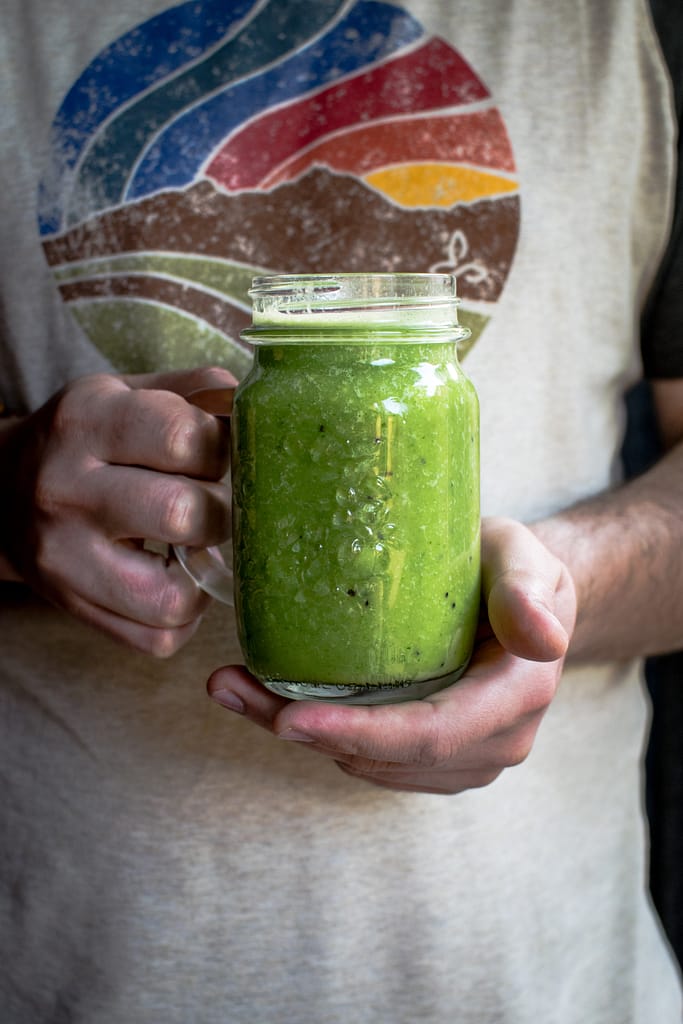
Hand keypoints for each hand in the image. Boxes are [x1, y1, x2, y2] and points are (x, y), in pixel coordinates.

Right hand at [1, 368, 234, 655]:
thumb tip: (256, 410)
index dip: (225, 448)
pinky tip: (179, 578)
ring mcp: (65, 559)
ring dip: (206, 573)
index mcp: (86, 421)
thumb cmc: (88, 441)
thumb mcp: (127, 394)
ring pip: (172, 596)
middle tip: (216, 502)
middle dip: (222, 511)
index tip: (225, 453)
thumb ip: (194, 392)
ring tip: (198, 544)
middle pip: (181, 513)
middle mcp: (66, 489)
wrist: (1, 493)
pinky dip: (186, 615)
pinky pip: (159, 638)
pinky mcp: (75, 608)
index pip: (183, 436)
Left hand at [207, 518, 576, 793]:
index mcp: (518, 696)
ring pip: (370, 764)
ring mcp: (468, 757)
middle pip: (387, 757)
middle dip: (305, 731)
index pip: (430, 733)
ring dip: (301, 734)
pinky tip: (279, 699)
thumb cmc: (514, 566)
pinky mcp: (439, 758)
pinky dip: (323, 735)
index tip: (289, 718)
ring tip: (237, 686)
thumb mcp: (524, 556)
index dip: (359, 733)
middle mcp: (497, 741)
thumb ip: (526, 590)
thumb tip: (542, 639)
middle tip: (231, 688)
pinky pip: (373, 760)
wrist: (524, 596)